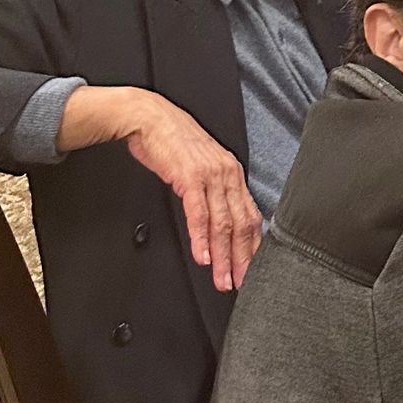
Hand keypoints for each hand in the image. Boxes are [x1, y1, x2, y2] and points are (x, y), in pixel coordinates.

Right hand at [63, 85, 260, 292]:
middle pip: (240, 224)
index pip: (250, 216)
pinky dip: (202, 238)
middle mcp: (227, 174)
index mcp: (233, 173)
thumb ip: (214, 192)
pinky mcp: (190, 176)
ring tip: (222, 278)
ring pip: (222, 223)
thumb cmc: (173, 144)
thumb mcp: (201, 168)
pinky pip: (199, 213)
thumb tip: (220, 222)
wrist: (151, 119)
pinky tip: (203, 257)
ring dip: (223, 256)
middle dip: (241, 258)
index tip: (250, 270)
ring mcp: (210, 175)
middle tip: (238, 283)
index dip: (252, 246)